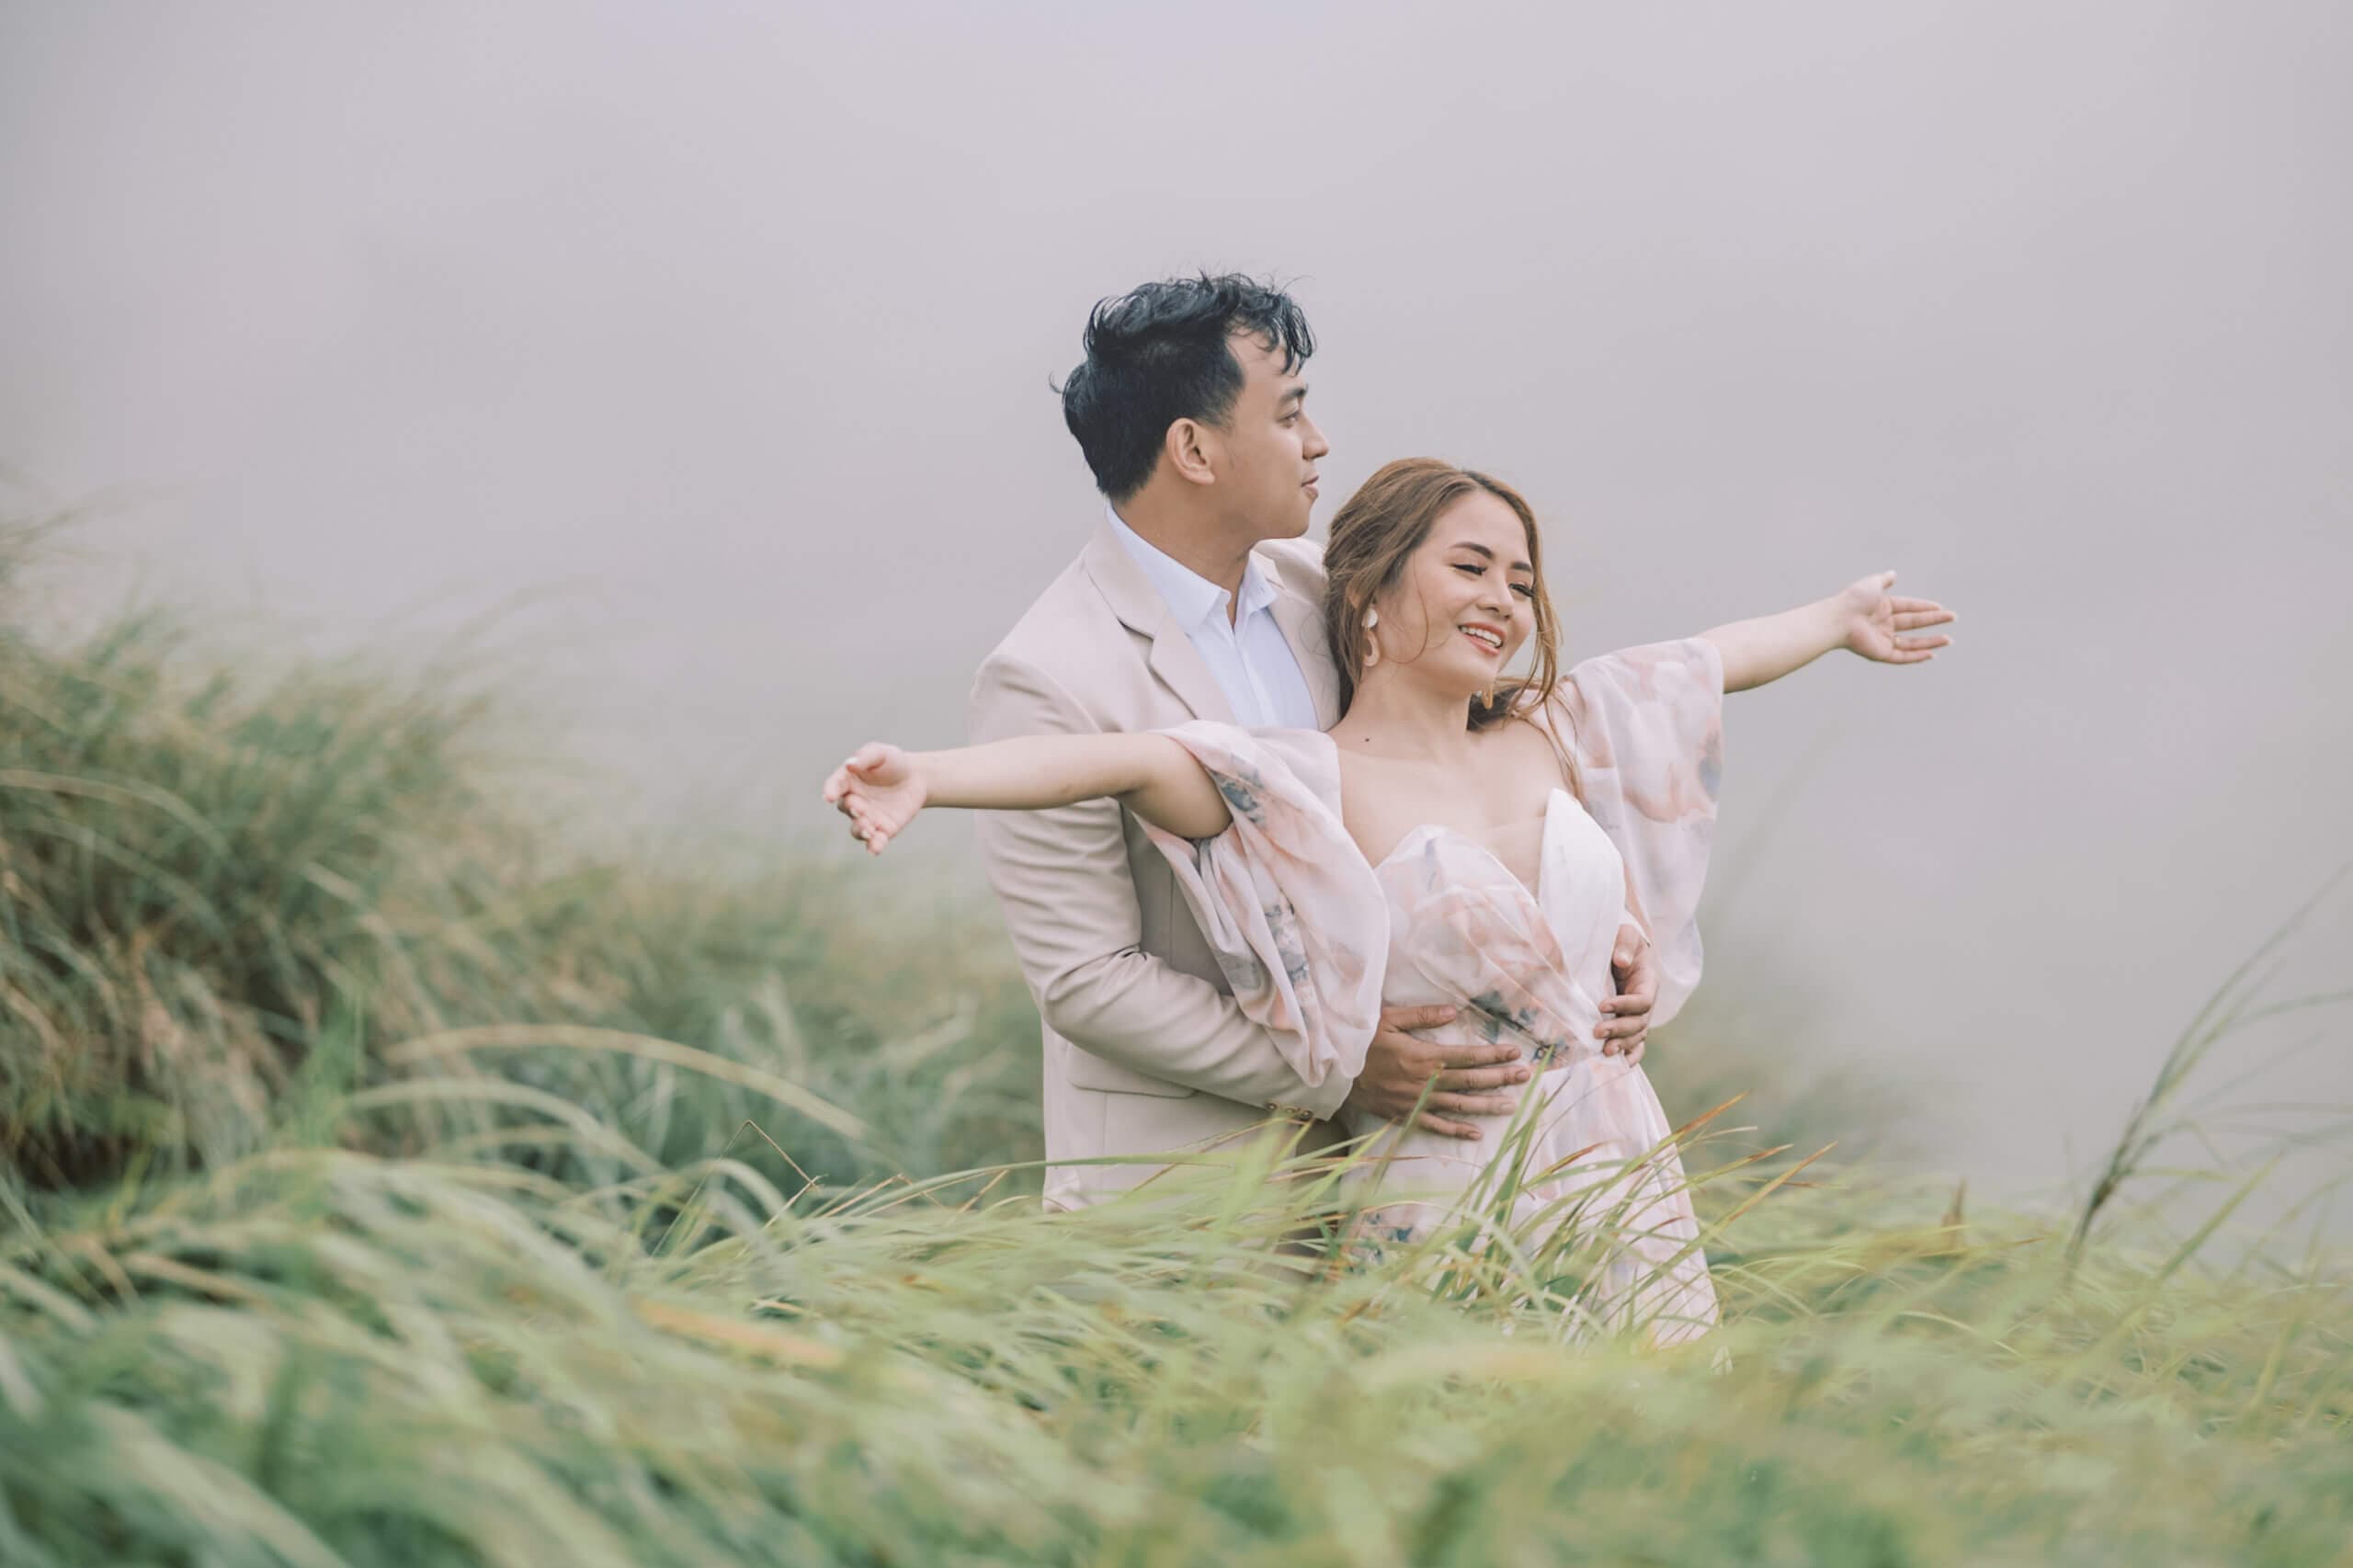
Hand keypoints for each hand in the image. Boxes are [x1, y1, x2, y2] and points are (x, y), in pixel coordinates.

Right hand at [820, 742, 926, 854]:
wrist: (916, 777)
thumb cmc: (892, 762)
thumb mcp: (881, 753)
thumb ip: (866, 757)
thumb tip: (849, 765)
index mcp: (848, 781)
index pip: (835, 785)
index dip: (830, 790)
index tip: (828, 796)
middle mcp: (854, 801)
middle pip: (846, 808)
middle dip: (851, 809)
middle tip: (859, 808)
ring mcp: (867, 817)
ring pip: (857, 829)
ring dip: (860, 830)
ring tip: (868, 829)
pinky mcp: (883, 830)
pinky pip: (875, 841)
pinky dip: (874, 846)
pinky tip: (875, 849)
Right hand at [1342, 1004, 1532, 1140]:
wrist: (1331, 1071)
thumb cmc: (1359, 1040)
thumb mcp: (1388, 1018)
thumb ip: (1422, 1015)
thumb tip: (1453, 1011)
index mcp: (1423, 1055)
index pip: (1467, 1056)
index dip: (1493, 1055)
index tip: (1516, 1052)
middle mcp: (1424, 1081)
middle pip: (1470, 1081)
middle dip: (1500, 1078)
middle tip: (1526, 1076)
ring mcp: (1416, 1101)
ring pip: (1459, 1105)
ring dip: (1487, 1105)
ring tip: (1512, 1104)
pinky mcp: (1404, 1114)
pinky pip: (1435, 1125)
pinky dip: (1456, 1130)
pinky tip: (1476, 1133)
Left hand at [1600, 923, 1656, 1064]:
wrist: (1624, 949)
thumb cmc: (1624, 940)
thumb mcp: (1626, 934)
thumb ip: (1624, 944)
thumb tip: (1620, 960)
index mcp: (1648, 982)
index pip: (1642, 1000)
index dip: (1624, 1005)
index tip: (1601, 1005)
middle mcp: (1647, 1002)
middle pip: (1639, 1022)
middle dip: (1619, 1030)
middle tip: (1597, 1032)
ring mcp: (1639, 1015)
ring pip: (1637, 1036)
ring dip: (1622, 1045)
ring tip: (1604, 1052)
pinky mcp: (1630, 1022)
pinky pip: (1636, 1043)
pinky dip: (1631, 1056)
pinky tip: (1621, 1065)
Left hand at [1837, 571, 1954, 664]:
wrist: (1840, 618)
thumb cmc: (1853, 600)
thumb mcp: (1871, 584)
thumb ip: (1883, 580)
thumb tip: (1893, 574)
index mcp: (1881, 607)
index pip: (1908, 607)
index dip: (1925, 607)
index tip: (1941, 607)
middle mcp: (1883, 624)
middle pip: (1913, 623)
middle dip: (1934, 621)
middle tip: (1953, 618)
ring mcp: (1882, 639)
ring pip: (1911, 643)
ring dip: (1930, 642)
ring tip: (1949, 640)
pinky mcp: (1880, 654)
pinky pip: (1902, 657)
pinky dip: (1917, 656)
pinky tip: (1932, 654)